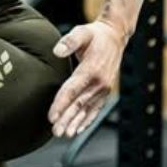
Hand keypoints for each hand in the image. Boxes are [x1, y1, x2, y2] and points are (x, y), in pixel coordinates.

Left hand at [47, 20, 125, 137]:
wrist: (114, 36)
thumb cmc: (95, 35)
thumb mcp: (82, 32)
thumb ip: (69, 41)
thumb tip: (57, 51)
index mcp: (91, 69)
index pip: (72, 90)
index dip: (61, 104)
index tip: (51, 117)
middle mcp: (99, 82)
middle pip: (79, 104)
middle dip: (67, 119)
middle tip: (56, 132)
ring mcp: (104, 88)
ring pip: (87, 109)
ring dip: (76, 123)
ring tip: (65, 134)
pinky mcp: (105, 91)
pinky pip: (95, 109)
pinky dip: (87, 120)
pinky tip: (79, 129)